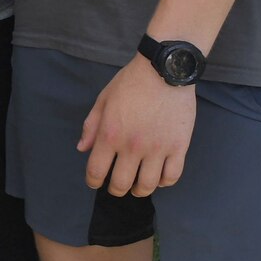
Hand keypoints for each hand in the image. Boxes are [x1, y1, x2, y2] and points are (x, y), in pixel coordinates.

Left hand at [77, 57, 195, 197]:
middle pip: (121, 183)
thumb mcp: (103, 100)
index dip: (93, 181)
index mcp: (110, 134)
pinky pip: (171, 176)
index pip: (96, 170)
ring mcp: (158, 148)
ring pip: (147, 185)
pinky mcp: (179, 147)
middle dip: (115, 189)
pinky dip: (163, 182)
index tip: (94, 182)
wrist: (164, 70)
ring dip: (139, 190)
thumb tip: (82, 149)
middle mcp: (132, 146)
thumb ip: (91, 126)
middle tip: (116, 187)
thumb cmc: (131, 83)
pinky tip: (158, 178)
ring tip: (137, 187)